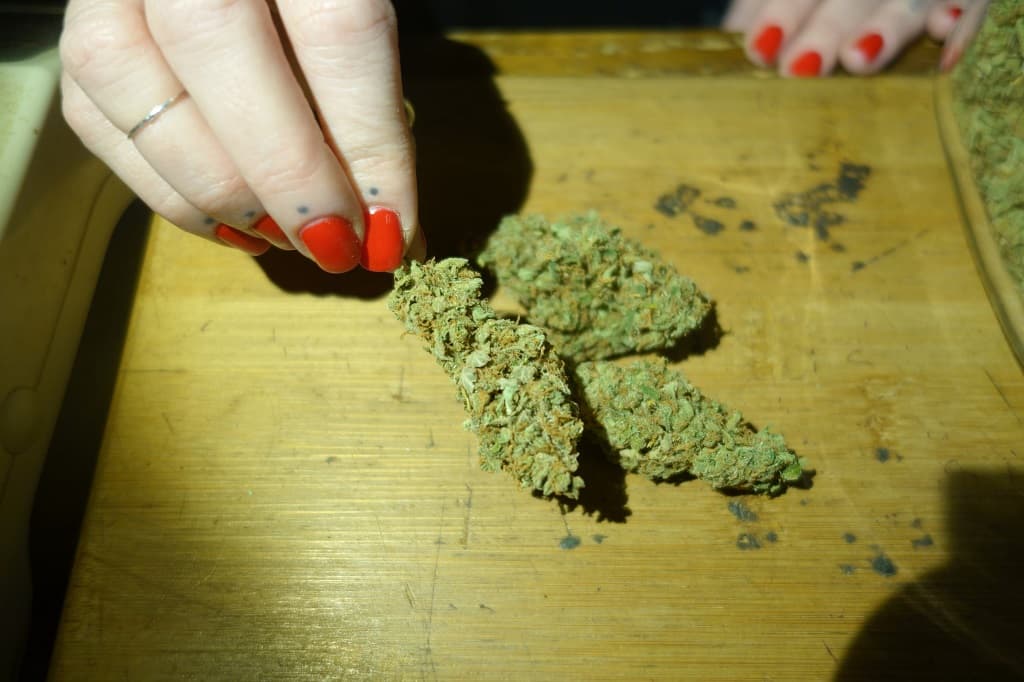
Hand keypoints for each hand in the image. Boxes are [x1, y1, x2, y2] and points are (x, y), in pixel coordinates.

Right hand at [60, 0, 424, 272]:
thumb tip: (390, 233)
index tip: (391, 227)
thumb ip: (371, 110)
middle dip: (286, 171)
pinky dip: (170, 194)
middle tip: (336, 245)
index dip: (368, 141)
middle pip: (215, 41)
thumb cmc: (310, 14)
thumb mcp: (351, 30)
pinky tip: (233, 225)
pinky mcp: (78, 38)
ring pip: (133, 79)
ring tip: (284, 236)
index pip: (335, 27)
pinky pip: (99, 121)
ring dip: (220, 190)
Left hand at [724, 0, 989, 76]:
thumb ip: (765, 21)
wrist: (860, 0)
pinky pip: (977, 2)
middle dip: (828, 27)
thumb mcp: (792, 7)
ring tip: (859, 60)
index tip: (761, 50)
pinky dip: (963, 24)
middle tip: (802, 68)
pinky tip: (944, 51)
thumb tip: (737, 52)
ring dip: (886, 27)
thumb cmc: (820, 9)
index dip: (783, 12)